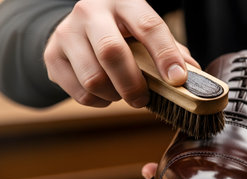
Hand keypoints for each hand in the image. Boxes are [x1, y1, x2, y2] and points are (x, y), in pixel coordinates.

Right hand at [44, 0, 198, 107]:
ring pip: (93, 79)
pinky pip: (80, 92)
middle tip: (143, 100)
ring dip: (115, 96)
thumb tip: (194, 76)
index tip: (178, 80)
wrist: (77, 26)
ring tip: (122, 93)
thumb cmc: (121, 31)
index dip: (165, 55)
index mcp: (123, 3)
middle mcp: (91, 12)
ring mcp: (67, 33)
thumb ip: (170, 50)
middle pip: (112, 53)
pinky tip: (105, 92)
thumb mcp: (145, 30)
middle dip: (133, 85)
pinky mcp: (52, 56)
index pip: (148, 26)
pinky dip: (99, 101)